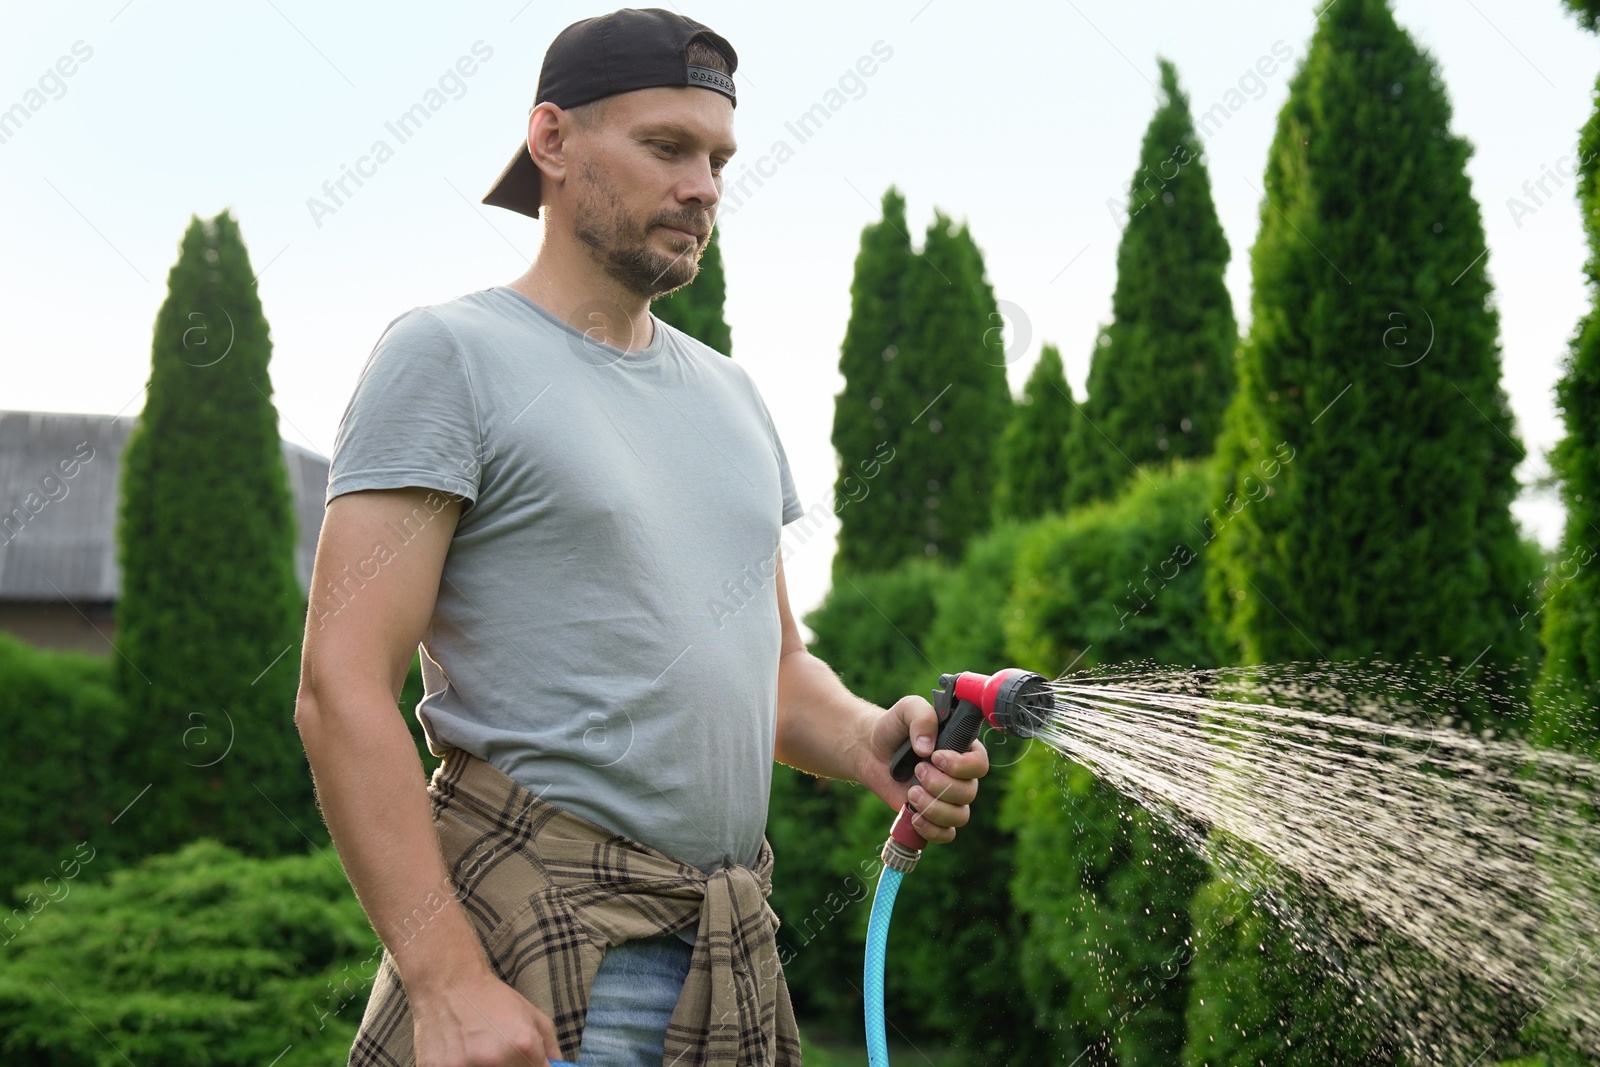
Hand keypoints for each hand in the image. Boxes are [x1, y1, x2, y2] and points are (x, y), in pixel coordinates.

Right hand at [411, 966, 563, 1066]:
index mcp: (523, 1044)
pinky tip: (458, 1052)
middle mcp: (495, 1059)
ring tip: (476, 1050)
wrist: (447, 982)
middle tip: (496, 1053)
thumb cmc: (491, 997)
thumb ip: (548, 1046)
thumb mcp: (530, 1013)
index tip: (525, 1064)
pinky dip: (461, 1066)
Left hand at [859, 694, 989, 844]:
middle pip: (969, 793)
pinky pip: (946, 834)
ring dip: (933, 807)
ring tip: (910, 793)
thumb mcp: (907, 709)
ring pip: (959, 816)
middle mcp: (960, 776)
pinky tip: (913, 817)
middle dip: (940, 785)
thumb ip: (922, 717)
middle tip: (917, 770)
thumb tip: (927, 747)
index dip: (962, 765)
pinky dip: (932, 830)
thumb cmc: (894, 727)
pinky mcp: (932, 816)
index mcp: (962, 749)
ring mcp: (947, 798)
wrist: (871, 749)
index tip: (936, 757)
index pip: (979, 764)